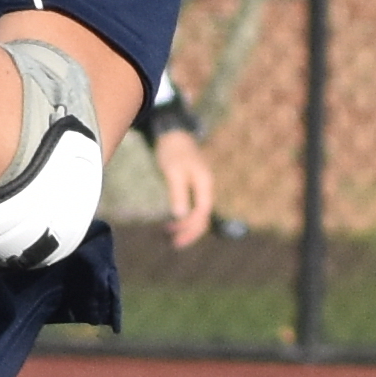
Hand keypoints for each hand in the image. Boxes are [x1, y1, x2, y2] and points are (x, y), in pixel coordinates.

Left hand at [146, 121, 218, 248]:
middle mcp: (206, 188)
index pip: (202, 213)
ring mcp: (200, 188)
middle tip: (173, 243)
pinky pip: (192, 207)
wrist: (172, 132)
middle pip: (203, 217)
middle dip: (189, 232)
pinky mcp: (192, 187)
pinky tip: (171, 221)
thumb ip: (178, 193)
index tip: (174, 235)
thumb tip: (180, 216)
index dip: (190, 227)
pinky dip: (183, 218)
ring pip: (198, 214)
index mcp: (205, 184)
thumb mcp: (173, 171)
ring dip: (186, 227)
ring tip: (169, 236)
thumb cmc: (172, 150)